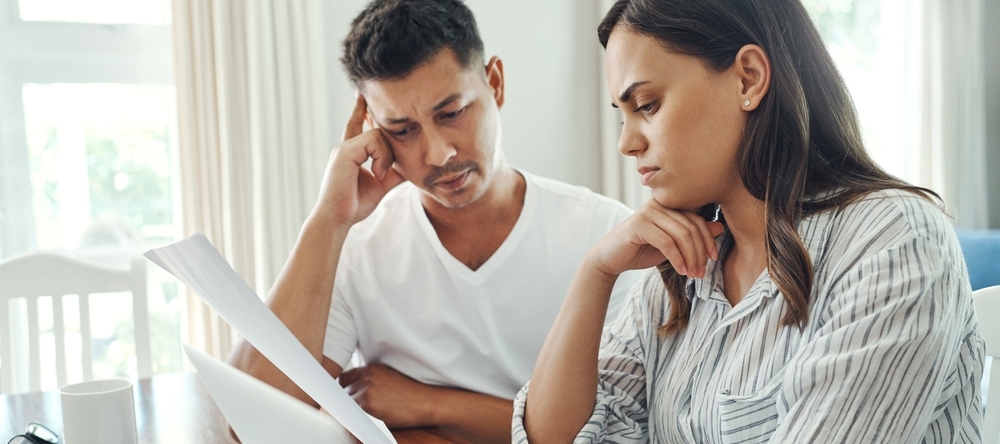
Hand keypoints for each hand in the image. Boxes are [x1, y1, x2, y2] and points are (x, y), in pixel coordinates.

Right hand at [313, 94, 405, 227]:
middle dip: (386, 135)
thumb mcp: (381, 184)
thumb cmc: (354, 204)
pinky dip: (381, 158)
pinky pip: (373, 141)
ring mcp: (344, 148)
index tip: (364, 94)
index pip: (356, 123)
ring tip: (381, 175)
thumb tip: (411, 164)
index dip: (361, 109)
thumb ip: (393, 170)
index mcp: (351, 152)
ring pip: (378, 135)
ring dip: (387, 156)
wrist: (337, 219)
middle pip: (376, 129)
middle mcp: (345, 146)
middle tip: (388, 155)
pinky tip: (377, 173)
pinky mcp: (345, 152)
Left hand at [339, 363, 435, 428]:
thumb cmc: (410, 393)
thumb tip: (354, 389)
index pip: (344, 378)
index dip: (345, 389)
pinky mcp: (367, 406)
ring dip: (353, 411)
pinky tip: (367, 420)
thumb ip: (371, 379)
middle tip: (359, 409)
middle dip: (349, 401)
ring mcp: (365, 391)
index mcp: (371, 368)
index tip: (347, 397)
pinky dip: (356, 420)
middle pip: (343, 391)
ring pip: (347, 404)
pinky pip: (352, 415)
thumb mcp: (389, 377)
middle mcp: (366, 377)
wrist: (424, 402)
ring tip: (368, 415)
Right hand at [587, 199, 724, 278]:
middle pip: (691, 227)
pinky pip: (667, 242)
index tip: (712, 258)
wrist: (610, 259)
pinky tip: (681, 271)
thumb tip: (719, 228)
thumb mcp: (672, 245)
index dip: (708, 239)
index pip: (697, 219)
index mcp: (668, 205)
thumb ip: (692, 236)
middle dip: (699, 252)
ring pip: (681, 235)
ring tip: (692, 274)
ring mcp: (648, 212)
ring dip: (690, 258)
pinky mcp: (639, 225)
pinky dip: (677, 258)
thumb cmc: (641, 250)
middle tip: (701, 272)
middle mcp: (659, 204)